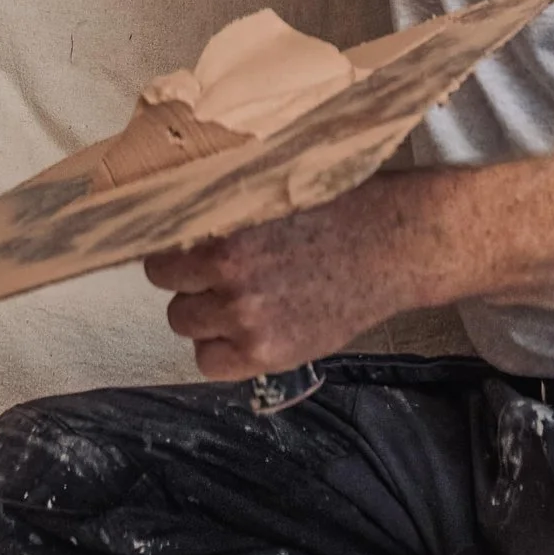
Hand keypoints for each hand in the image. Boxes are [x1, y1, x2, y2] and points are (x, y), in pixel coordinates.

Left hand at [146, 175, 436, 377]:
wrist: (393, 245)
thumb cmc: (337, 207)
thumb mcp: (271, 191)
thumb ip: (224, 208)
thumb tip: (172, 211)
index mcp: (226, 231)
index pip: (160, 252)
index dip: (176, 251)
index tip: (191, 250)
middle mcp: (230, 277)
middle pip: (169, 289)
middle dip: (192, 281)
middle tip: (224, 274)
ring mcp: (248, 319)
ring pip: (185, 324)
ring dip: (205, 314)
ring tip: (241, 300)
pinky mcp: (269, 353)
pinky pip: (210, 363)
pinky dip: (222, 350)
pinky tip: (247, 330)